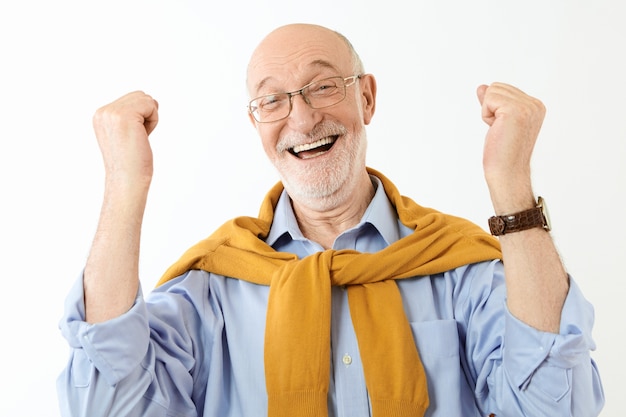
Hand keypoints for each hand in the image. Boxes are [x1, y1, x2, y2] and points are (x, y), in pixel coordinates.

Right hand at [92, 91, 158, 188]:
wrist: (127, 180)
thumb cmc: (131, 162)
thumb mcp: (126, 132)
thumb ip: (131, 115)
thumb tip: (152, 100)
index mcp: (101, 115)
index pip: (132, 99)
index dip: (140, 118)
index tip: (131, 137)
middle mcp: (103, 111)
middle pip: (139, 95)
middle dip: (146, 115)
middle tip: (137, 137)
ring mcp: (112, 113)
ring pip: (146, 99)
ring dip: (150, 118)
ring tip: (139, 137)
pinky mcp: (124, 116)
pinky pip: (151, 105)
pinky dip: (154, 121)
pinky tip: (143, 136)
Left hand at [476, 82, 544, 212]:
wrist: (507, 172)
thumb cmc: (502, 151)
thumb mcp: (498, 121)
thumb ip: (493, 103)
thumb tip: (482, 87)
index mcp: (536, 106)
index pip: (504, 89)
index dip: (495, 108)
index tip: (504, 128)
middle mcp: (535, 104)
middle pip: (497, 86)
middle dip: (491, 108)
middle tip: (501, 130)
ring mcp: (527, 107)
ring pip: (492, 91)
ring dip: (488, 112)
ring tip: (500, 130)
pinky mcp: (515, 111)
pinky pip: (488, 99)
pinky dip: (486, 115)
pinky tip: (496, 129)